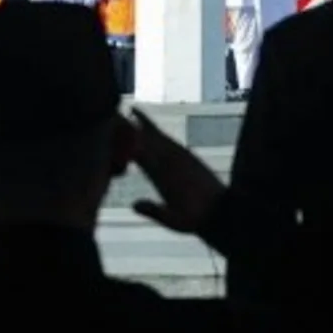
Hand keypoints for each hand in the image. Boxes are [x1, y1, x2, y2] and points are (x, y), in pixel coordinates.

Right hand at [128, 109, 225, 234]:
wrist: (221, 210)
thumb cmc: (195, 218)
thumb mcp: (175, 221)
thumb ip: (155, 212)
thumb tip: (134, 205)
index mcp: (164, 174)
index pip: (141, 153)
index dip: (126, 140)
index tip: (111, 127)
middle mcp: (171, 161)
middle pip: (148, 138)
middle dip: (133, 125)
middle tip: (116, 110)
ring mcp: (181, 157)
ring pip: (159, 136)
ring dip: (146, 124)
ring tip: (133, 111)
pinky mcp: (189, 157)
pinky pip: (170, 139)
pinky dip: (159, 132)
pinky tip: (153, 130)